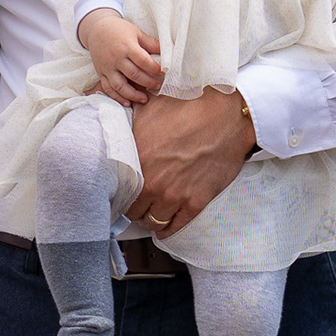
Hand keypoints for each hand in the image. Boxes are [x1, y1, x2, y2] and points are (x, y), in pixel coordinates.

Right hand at [80, 7, 163, 106]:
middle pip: (134, 74)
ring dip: (133, 94)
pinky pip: (108, 88)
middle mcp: (116, 58)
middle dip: (148, 82)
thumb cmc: (119, 30)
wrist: (96, 30)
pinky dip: (117, 97)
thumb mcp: (136, 32)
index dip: (154, 68)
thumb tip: (167, 52)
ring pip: (120, 85)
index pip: (143, 61)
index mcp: (127, 47)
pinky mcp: (101, 73)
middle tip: (158, 86)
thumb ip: (151, 43)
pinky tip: (127, 102)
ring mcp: (108, 67)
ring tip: (144, 99)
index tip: (163, 73)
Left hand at [131, 87, 255, 237]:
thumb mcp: (148, 108)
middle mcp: (154, 183)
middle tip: (138, 203)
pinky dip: (169, 229)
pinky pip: (176, 226)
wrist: (226, 115)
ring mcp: (175, 195)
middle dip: (135, 207)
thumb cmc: (189, 107)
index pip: (118, 191)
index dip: (120, 192)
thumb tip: (109, 116)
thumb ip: (127, 120)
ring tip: (151, 213)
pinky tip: (165, 226)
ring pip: (153, 221)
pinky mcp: (197, 201)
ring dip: (151, 219)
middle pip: (134, 211)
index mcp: (137, 161)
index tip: (122, 192)